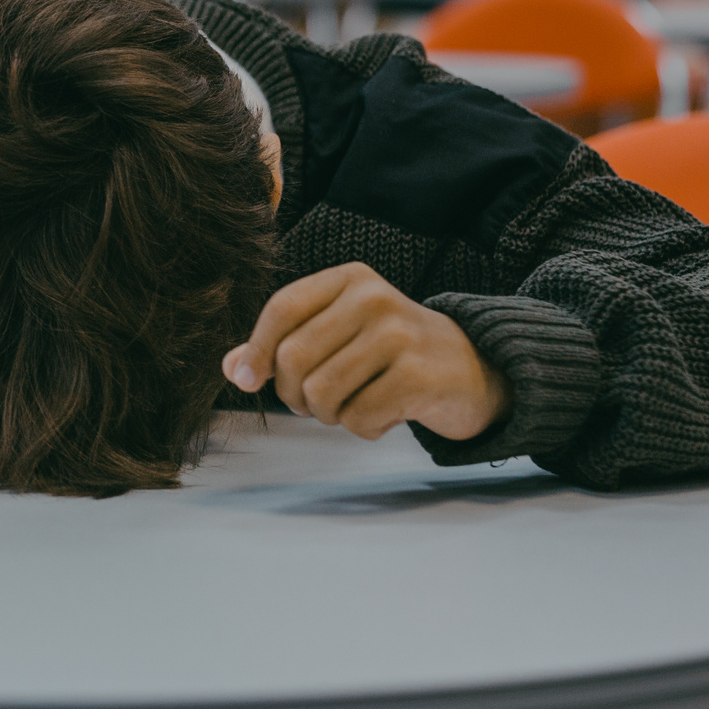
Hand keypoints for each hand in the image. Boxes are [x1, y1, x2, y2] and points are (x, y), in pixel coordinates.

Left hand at [223, 262, 511, 442]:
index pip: (282, 309)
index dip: (255, 349)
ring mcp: (399, 335)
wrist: (477, 369)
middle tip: (315, 403)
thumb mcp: (340, 334)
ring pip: (322, 394)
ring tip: (355, 404)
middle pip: (294, 358)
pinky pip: (358, 419)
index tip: (245, 381)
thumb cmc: (394, 353)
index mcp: (349, 279)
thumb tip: (231, 369)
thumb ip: (284, 346)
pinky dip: (364, 428)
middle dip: (295, 395)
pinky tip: (388, 414)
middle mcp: (374, 298)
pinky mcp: (419, 376)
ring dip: (330, 414)